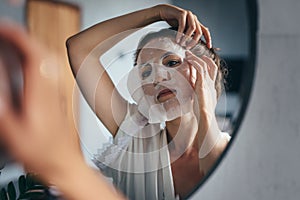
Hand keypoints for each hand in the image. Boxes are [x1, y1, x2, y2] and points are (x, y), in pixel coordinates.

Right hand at [0, 21, 81, 183]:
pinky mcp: (59, 98)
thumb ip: (3, 102)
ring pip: (49, 60)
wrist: (63, 163)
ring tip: (13, 42)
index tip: (4, 30)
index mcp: (42, 94)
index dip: (19, 37)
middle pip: (44, 52)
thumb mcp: (13, 130)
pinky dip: (37, 59)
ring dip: (31, 46)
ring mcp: (58, 93)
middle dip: (24, 37)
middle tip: (5, 33)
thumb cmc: (42, 152)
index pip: (35, 54)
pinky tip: (27, 63)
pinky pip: (50, 71)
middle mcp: (54, 89)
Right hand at [156, 4, 211, 48]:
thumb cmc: (173, 21)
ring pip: (192, 28)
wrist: (165, 12)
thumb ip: (187, 35)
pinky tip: (177, 39)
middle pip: (199, 31)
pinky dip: (180, 33)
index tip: (209, 46)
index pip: (205, 31)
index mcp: (196, 22)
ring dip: (187, 37)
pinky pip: (183, 25)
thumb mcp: (182, 30)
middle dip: (194, 41)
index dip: (208, 39)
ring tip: (182, 44)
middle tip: (188, 48)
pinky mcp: (182, 13)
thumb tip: (189, 46)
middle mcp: (194, 18)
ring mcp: (189, 15)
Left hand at [185, 51, 217, 135]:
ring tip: (187, 54)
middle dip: (201, 58)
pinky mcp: (202, 85)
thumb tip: (191, 94)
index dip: (207, 62)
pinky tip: (189, 59)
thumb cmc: (201, 112)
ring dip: (195, 58)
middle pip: (211, 65)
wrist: (205, 118)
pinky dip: (194, 63)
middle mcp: (211, 83)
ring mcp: (208, 83)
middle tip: (191, 54)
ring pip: (204, 65)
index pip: (212, 71)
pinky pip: (200, 70)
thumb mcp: (200, 101)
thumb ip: (197, 95)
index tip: (198, 58)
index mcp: (211, 87)